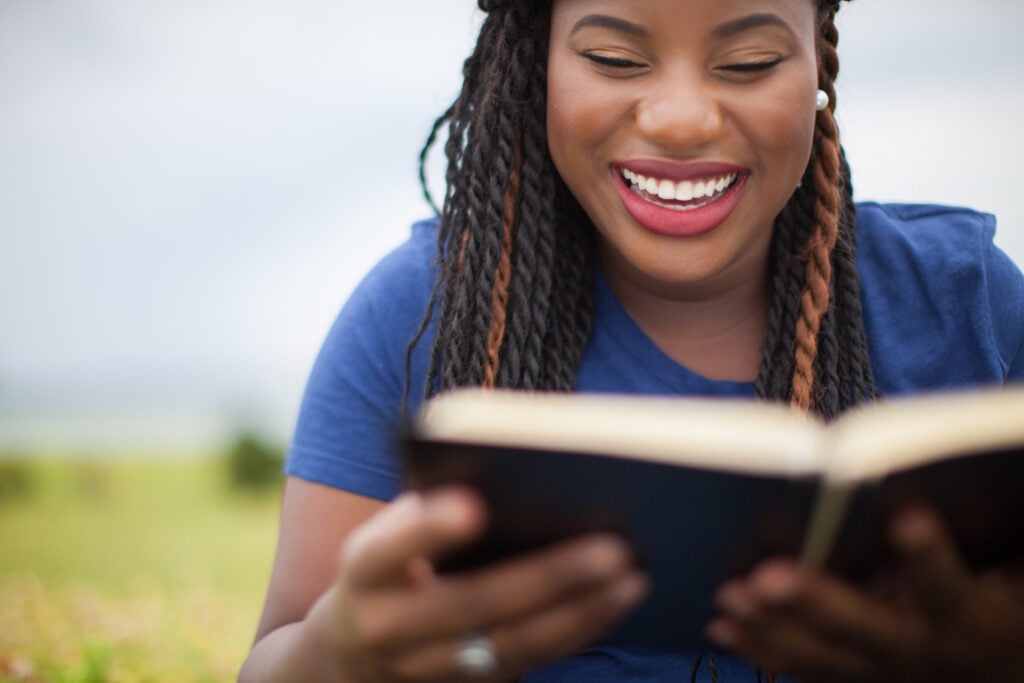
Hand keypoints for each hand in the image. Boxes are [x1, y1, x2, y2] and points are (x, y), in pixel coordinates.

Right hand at [308, 487, 647, 682]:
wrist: (351, 656)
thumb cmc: (386, 567)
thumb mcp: (385, 535)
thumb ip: (428, 507)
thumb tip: (506, 474)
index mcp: (362, 572)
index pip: (387, 549)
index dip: (426, 529)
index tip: (472, 505)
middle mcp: (388, 627)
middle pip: (473, 605)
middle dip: (547, 577)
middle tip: (610, 545)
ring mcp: (429, 666)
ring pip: (513, 644)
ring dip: (580, 611)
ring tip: (631, 574)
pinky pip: (532, 660)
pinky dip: (579, 629)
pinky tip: (617, 600)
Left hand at [706, 507, 1023, 682]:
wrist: (1003, 671)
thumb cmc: (1004, 599)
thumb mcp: (1011, 568)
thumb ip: (981, 534)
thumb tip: (930, 485)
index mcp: (976, 620)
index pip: (952, 590)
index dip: (929, 558)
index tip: (907, 516)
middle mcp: (926, 651)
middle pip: (870, 629)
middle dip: (817, 601)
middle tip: (771, 574)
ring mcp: (887, 672)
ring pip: (825, 655)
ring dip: (773, 625)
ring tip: (729, 594)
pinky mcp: (858, 678)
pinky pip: (805, 668)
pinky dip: (761, 647)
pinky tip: (720, 626)